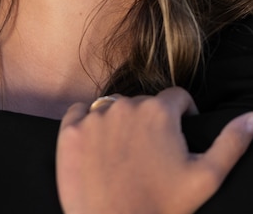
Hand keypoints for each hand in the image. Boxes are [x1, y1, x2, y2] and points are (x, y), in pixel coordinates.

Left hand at [56, 87, 252, 213]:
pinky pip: (79, 112)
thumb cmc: (162, 206)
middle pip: (142, 103)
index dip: (184, 115)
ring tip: (124, 153)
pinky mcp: (69, 130)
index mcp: (159, 112)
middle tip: (151, 154)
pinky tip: (97, 147)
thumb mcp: (206, 177)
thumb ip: (231, 142)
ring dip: (119, 121)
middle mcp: (123, 106)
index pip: (177, 97)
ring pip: (112, 107)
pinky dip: (87, 123)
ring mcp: (93, 116)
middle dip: (150, 121)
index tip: (180, 135)